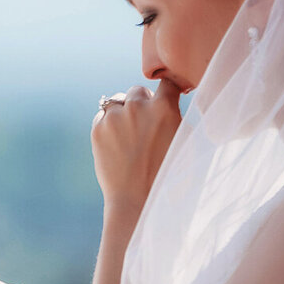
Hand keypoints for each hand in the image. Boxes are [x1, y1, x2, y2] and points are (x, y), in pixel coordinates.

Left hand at [92, 78, 182, 212]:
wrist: (139, 201)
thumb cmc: (171, 175)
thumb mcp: (186, 143)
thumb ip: (181, 118)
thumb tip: (178, 101)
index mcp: (164, 108)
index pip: (167, 83)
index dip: (168, 89)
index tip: (168, 96)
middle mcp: (137, 108)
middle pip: (138, 91)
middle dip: (143, 103)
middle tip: (147, 124)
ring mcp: (114, 118)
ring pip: (116, 102)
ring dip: (123, 111)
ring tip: (130, 135)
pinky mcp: (97, 130)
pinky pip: (102, 116)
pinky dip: (108, 124)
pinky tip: (117, 143)